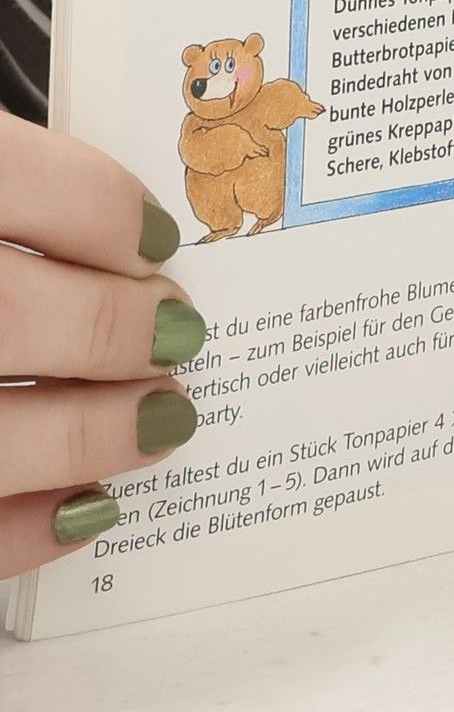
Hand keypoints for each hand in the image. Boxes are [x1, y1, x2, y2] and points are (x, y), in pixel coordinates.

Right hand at [0, 117, 201, 576]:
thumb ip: (25, 193)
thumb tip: (149, 231)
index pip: (11, 179)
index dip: (101, 210)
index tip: (159, 236)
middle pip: (3, 314)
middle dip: (108, 329)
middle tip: (178, 332)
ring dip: (81, 438)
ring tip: (161, 418)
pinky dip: (20, 532)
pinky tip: (85, 506)